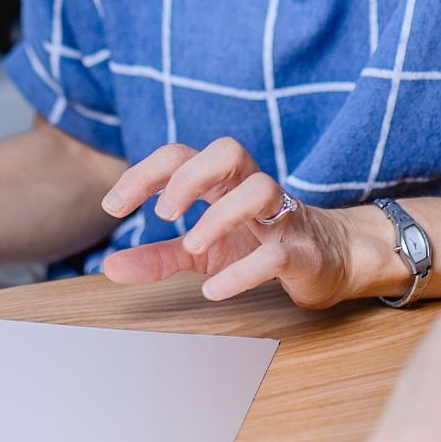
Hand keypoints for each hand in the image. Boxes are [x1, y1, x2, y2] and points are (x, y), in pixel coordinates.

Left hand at [99, 137, 357, 307]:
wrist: (330, 260)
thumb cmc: (261, 244)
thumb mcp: (203, 251)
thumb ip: (159, 256)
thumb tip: (109, 266)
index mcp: (225, 183)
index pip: (183, 155)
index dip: (144, 173)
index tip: (114, 206)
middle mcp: (254, 189)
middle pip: (229, 151)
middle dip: (190, 176)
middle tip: (163, 214)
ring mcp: (282, 217)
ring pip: (260, 189)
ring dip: (220, 215)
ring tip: (192, 245)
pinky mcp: (301, 251)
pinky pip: (276, 251)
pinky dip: (242, 272)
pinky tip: (213, 290)